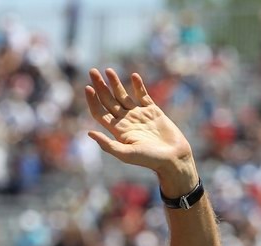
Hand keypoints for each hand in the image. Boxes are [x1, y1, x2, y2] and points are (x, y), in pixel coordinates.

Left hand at [84, 68, 196, 196]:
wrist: (173, 158)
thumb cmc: (149, 159)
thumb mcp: (126, 154)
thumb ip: (107, 144)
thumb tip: (89, 132)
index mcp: (118, 131)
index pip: (100, 112)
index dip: (93, 100)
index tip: (87, 88)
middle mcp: (126, 121)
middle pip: (109, 101)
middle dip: (100, 86)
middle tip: (92, 71)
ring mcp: (139, 115)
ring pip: (123, 95)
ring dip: (115, 83)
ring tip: (108, 70)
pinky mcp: (153, 111)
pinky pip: (143, 95)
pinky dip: (138, 86)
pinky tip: (133, 76)